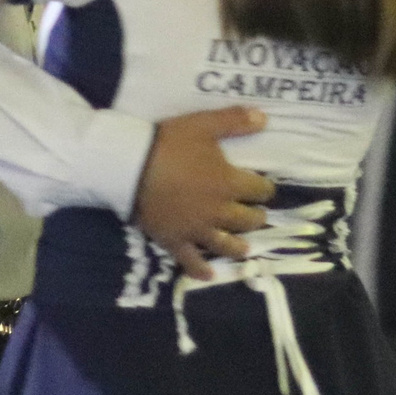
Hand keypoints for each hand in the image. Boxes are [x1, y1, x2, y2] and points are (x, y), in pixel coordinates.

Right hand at [132, 107, 272, 279]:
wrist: (130, 167)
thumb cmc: (168, 144)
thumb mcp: (203, 125)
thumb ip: (234, 121)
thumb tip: (264, 118)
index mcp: (229, 183)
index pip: (259, 190)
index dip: (265, 189)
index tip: (264, 188)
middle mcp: (218, 211)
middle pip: (247, 220)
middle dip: (256, 218)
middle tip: (256, 216)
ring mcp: (197, 229)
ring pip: (226, 244)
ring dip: (238, 247)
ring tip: (244, 249)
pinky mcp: (175, 240)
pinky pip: (191, 261)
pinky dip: (201, 270)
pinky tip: (210, 276)